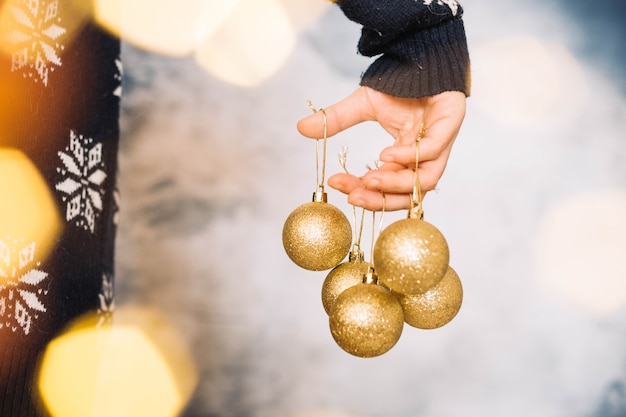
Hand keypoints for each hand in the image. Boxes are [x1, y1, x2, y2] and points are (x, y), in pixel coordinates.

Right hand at [296, 86, 465, 210]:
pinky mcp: (451, 123)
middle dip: (379, 200)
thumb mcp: (362, 104)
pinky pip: (432, 151)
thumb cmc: (399, 81)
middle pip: (407, 193)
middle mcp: (425, 155)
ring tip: (368, 180)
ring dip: (394, 185)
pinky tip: (384, 156)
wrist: (421, 52)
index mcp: (406, 154)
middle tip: (353, 197)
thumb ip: (337, 119)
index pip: (385, 182)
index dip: (362, 189)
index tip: (337, 185)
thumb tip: (302, 128)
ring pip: (423, 180)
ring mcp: (441, 142)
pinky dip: (409, 157)